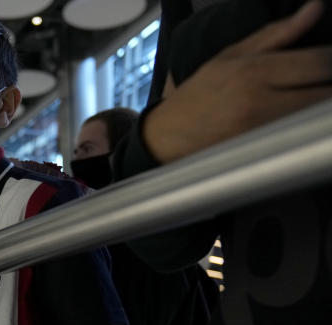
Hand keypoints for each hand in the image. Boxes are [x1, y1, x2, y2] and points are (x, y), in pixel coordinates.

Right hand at [144, 0, 331, 163]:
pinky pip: (298, 137)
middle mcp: (258, 104)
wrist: (167, 137)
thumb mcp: (231, 56)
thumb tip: (314, 9)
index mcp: (252, 73)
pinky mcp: (261, 153)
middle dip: (327, 87)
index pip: (319, 62)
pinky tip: (293, 121)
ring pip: (313, 118)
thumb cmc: (197, 96)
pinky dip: (303, 127)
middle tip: (319, 83)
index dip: (331, 61)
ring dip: (317, 107)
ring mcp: (260, 133)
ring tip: (305, 100)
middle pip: (324, 94)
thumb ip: (277, 33)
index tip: (327, 63)